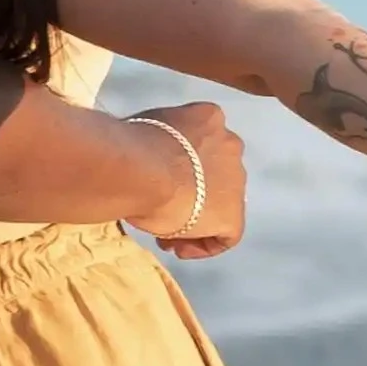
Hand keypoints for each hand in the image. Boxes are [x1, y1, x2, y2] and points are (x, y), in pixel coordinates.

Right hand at [133, 99, 246, 257]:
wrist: (137, 169)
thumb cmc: (130, 146)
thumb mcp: (145, 131)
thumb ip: (159, 142)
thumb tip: (145, 158)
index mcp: (209, 117)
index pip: (204, 144)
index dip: (183, 167)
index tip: (160, 181)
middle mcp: (230, 144)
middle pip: (216, 175)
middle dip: (193, 194)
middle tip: (164, 209)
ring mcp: (236, 179)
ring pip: (220, 204)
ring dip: (196, 220)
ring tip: (165, 235)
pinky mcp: (233, 214)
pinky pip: (224, 236)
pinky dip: (202, 245)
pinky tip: (177, 248)